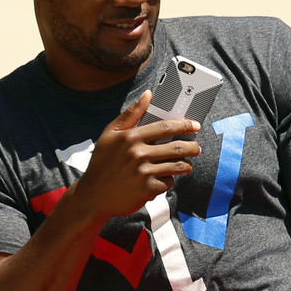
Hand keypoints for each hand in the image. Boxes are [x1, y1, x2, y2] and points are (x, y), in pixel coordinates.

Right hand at [67, 90, 201, 223]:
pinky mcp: (148, 189)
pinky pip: (168, 182)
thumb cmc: (102, 163)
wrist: (94, 196)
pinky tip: (165, 179)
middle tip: (196, 148)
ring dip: (186, 165)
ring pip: (177, 166)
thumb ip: (131, 114)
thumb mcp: (110, 134)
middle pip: (177, 147)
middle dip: (192, 147)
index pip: (165, 127)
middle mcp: (138, 154)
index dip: (184, 125)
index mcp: (130, 137)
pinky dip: (170, 181)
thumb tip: (148, 94)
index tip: (195, 125)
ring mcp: (144, 172)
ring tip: (187, 165)